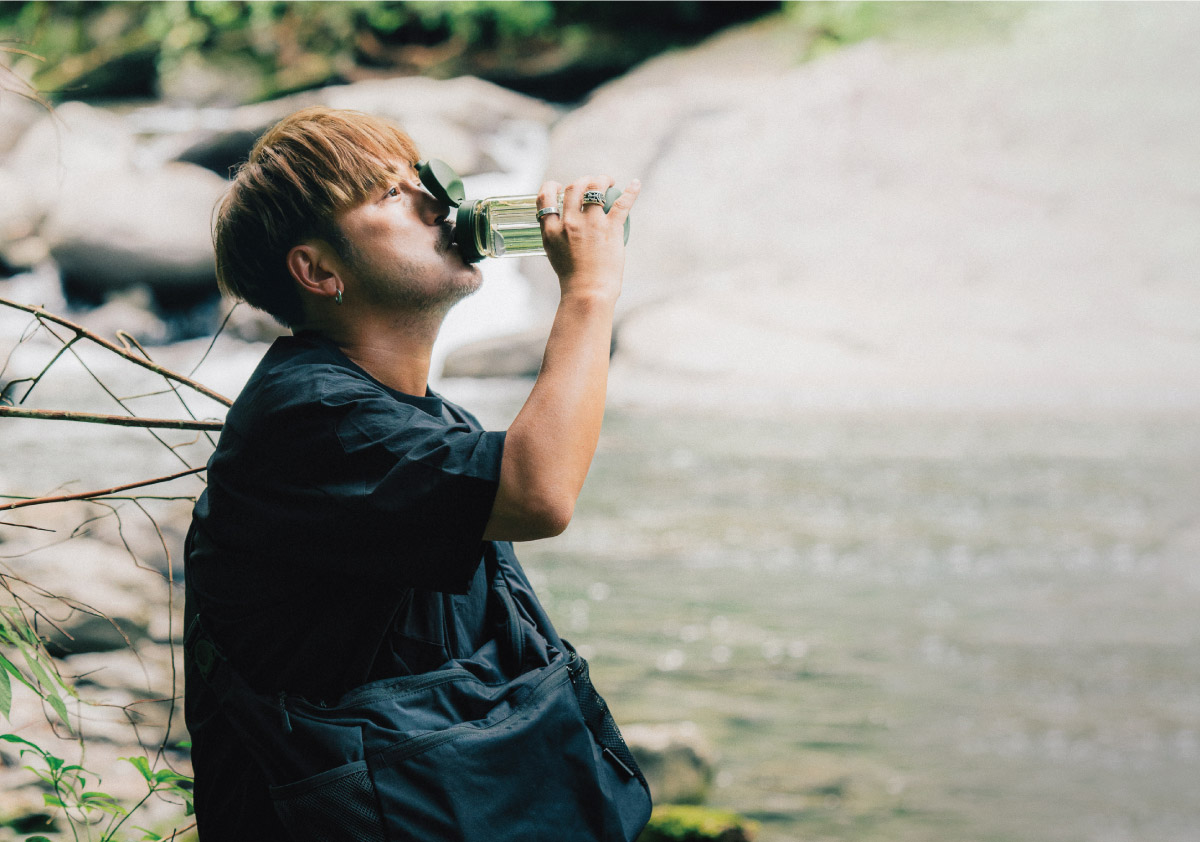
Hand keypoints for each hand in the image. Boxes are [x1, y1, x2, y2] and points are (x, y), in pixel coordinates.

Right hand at [537, 175, 640, 303]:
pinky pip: (623, 203)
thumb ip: (556, 235)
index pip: (546, 198)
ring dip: (602, 180)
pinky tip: (636, 183)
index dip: (551, 186)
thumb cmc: (573, 278)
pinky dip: (631, 191)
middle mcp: (570, 222)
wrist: (588, 292)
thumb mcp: (554, 253)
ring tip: (609, 182)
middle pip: (574, 187)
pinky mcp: (611, 228)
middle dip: (583, 180)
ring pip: (595, 188)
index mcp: (552, 230)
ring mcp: (591, 224)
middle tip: (591, 183)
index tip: (559, 185)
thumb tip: (563, 222)